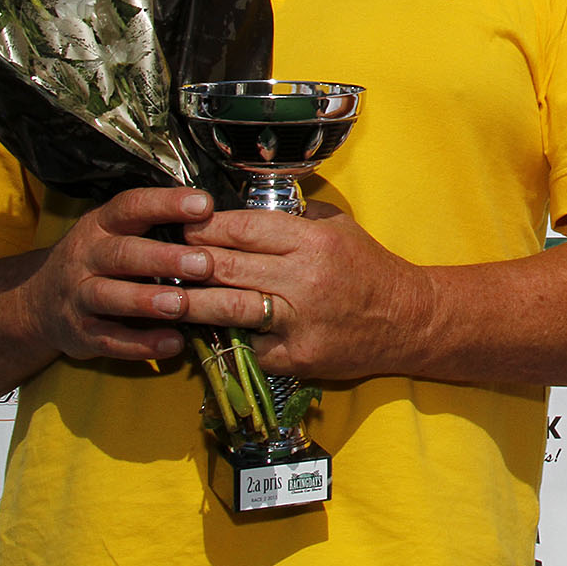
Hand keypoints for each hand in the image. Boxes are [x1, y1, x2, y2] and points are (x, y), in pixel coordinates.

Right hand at [20, 187, 215, 361]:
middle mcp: (87, 256)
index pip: (132, 206)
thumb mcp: (117, 231)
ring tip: (181, 304)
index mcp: (102, 224)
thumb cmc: (99, 259)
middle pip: (122, 253)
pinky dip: (141, 345)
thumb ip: (157, 224)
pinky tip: (173, 344)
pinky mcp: (81, 333)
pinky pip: (110, 340)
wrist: (38, 301)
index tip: (203, 205)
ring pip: (109, 296)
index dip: (166, 204)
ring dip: (147, 301)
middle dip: (164, 259)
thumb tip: (219, 218)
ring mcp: (79, 296)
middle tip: (203, 264)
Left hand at [180, 205, 421, 378]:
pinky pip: (248, 346)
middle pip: (227, 266)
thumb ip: (296, 217)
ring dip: (191, 302)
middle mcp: (304, 279)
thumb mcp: (339, 226)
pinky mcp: (296, 356)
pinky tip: (198, 332)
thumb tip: (246, 209)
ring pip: (228, 308)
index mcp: (313, 241)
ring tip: (163, 296)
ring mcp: (299, 321)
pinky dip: (224, 339)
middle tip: (159, 256)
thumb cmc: (369, 268)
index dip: (205, 226)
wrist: (407, 320)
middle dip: (188, 260)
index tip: (181, 224)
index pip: (244, 228)